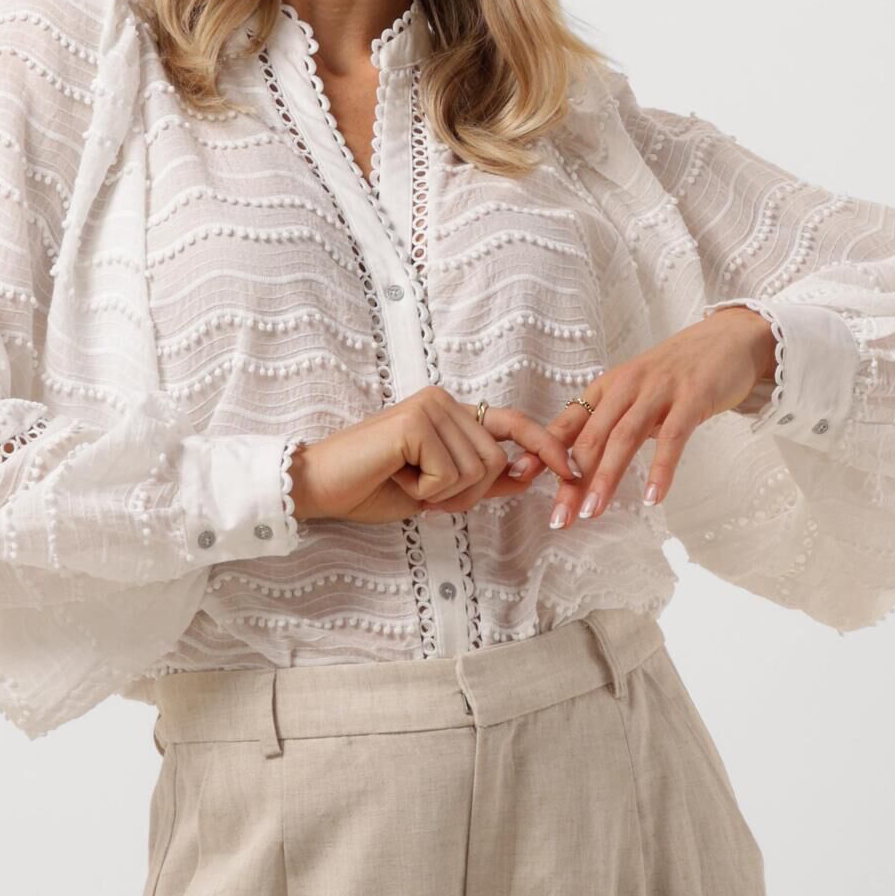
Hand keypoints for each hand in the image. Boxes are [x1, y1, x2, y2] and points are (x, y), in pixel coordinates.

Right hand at [291, 385, 581, 524]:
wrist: (320, 486)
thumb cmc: (372, 487)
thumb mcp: (438, 490)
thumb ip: (481, 480)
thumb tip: (529, 475)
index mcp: (451, 411)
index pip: (512, 424)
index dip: (546, 446)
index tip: (574, 470)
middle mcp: (445, 400)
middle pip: (498, 460)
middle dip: (468, 494)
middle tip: (424, 495)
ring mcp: (431, 406)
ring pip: (479, 471)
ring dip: (445, 495)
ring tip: (407, 483)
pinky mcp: (417, 421)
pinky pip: (451, 475)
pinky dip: (427, 492)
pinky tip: (397, 477)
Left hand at [543, 309, 778, 524]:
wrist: (727, 339)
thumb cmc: (677, 375)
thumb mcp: (634, 396)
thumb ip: (609, 427)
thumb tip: (577, 468)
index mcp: (607, 388)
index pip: (569, 424)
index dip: (545, 452)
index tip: (521, 480)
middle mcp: (627, 386)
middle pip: (591, 438)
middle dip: (571, 481)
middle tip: (560, 518)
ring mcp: (659, 391)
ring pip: (624, 438)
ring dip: (606, 478)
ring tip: (593, 511)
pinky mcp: (692, 397)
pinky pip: (672, 438)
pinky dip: (660, 469)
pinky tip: (654, 497)